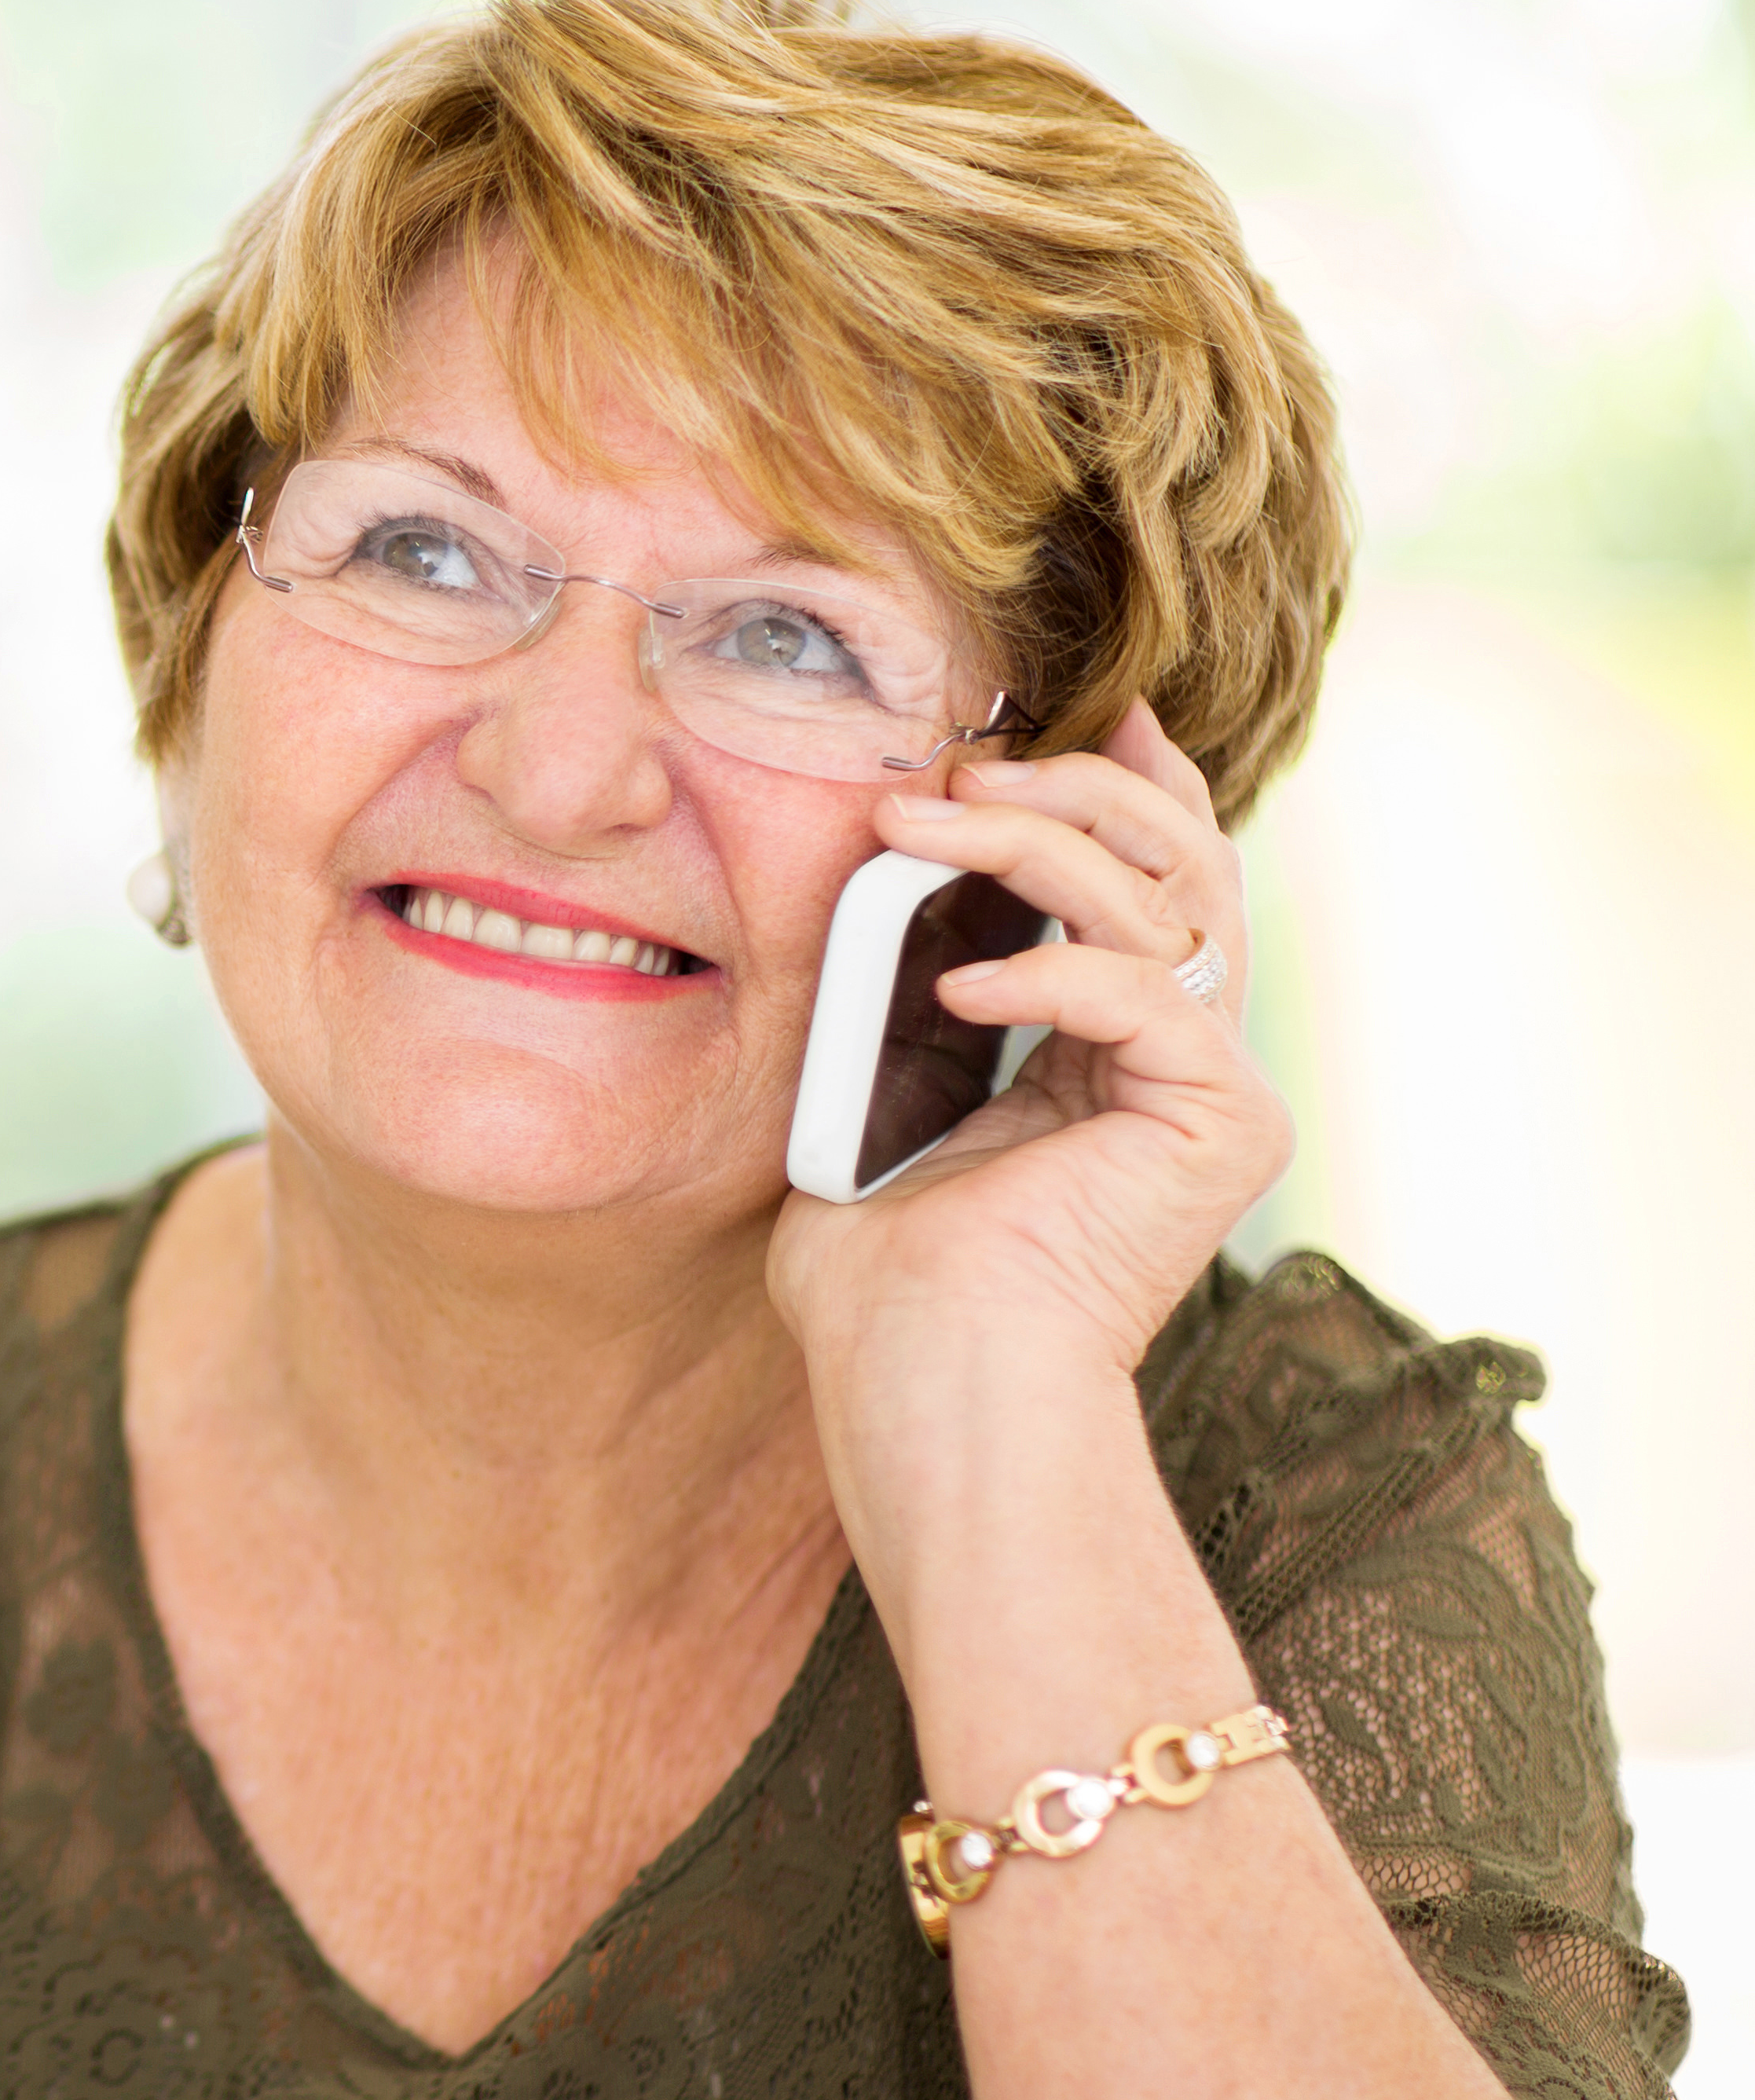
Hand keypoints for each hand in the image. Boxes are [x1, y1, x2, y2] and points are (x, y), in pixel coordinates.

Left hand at [766, 704, 1290, 1387]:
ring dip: (1039, 842)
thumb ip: (894, 1009)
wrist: (929, 1391)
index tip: (1079, 707)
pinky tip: (960, 978)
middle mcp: (1186, 1059)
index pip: (1150, 881)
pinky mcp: (1227, 1124)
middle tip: (963, 769)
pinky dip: (1051, 970)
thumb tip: (875, 904)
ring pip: (1165, 903)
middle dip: (1074, 793)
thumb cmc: (883, 1285)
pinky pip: (1149, 994)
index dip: (1127, 784)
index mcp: (1113, 1051)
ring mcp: (1216, 1090)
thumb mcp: (872, 1105)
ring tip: (926, 825)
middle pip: (1178, 867)